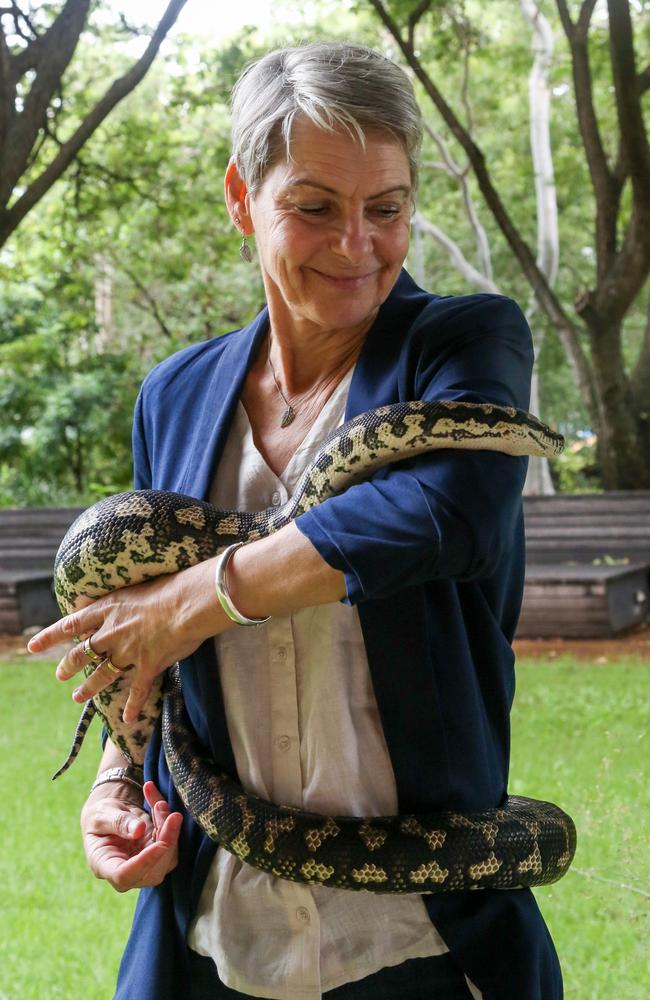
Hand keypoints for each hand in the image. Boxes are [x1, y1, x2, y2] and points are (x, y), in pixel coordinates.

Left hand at [28, 559, 232, 722]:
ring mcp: (128, 651)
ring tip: (77, 697)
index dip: (51, 635)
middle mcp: (112, 632)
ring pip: (103, 674)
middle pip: (83, 652)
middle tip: (59, 674)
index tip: (33, 645)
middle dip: (68, 665)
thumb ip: (123, 601)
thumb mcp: (136, 588)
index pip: (72, 623)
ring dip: (89, 687)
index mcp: (109, 609)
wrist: (187, 602)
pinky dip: (133, 706)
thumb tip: (117, 605)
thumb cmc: (170, 588)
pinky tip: (128, 718)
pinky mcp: (147, 665)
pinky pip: (137, 690)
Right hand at [81, 780, 182, 891]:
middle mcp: (125, 872)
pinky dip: (169, 822)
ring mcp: (144, 865)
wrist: (109, 813)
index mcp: (103, 865)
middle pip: (153, 871)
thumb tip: (139, 830)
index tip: (161, 844)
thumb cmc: (99, 816)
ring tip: (159, 804)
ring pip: (167, 857)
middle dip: (167, 842)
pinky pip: (170, 842)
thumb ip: (119, 822)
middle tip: (172, 815)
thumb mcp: (101, 813)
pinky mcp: (157, 854)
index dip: (144, 863)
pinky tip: (159, 803)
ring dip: (170, 829)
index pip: (124, 875)